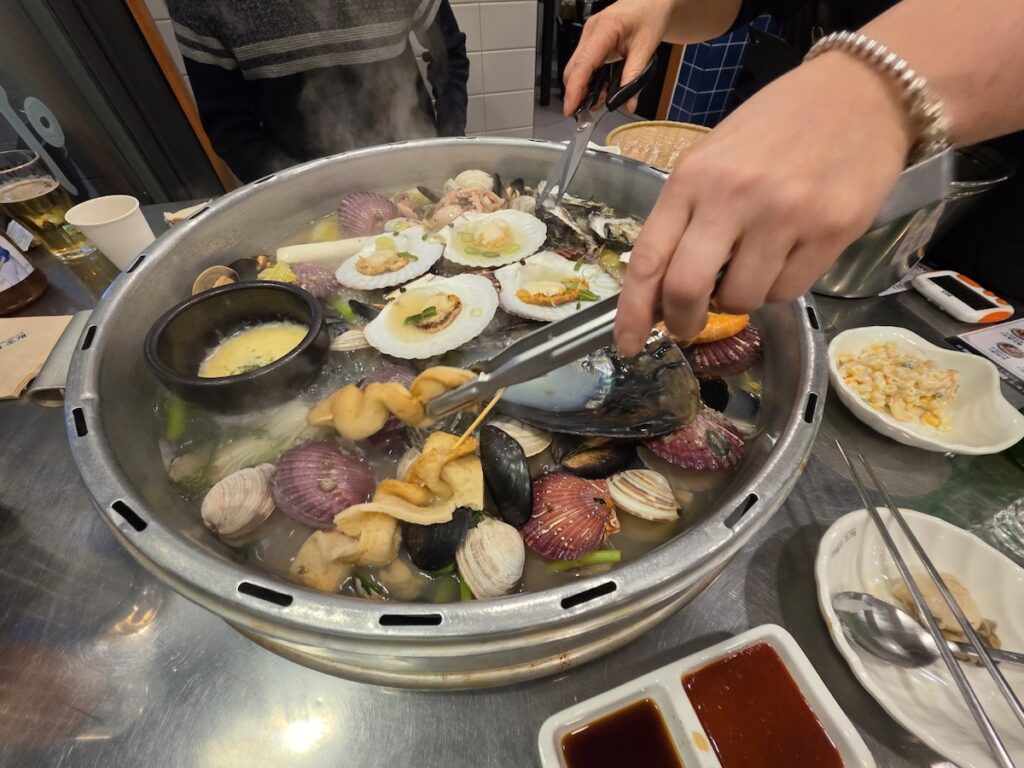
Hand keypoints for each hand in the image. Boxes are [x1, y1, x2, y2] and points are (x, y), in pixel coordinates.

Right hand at [563, 0, 673, 114]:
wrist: (652, 2)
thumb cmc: (650, 15)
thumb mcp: (646, 47)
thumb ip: (635, 76)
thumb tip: (628, 103)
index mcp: (604, 29)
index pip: (583, 63)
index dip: (574, 88)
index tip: (570, 108)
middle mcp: (591, 32)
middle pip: (573, 68)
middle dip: (576, 93)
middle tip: (586, 114)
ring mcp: (589, 36)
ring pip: (576, 68)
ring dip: (583, 88)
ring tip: (598, 103)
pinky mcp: (592, 42)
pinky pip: (584, 65)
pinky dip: (589, 80)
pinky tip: (600, 90)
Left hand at [614, 52, 914, 354]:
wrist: (861, 91)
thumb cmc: (776, 128)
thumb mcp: (713, 160)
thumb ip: (686, 218)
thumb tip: (664, 292)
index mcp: (691, 178)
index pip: (648, 259)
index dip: (632, 312)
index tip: (626, 345)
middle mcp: (731, 197)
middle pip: (686, 289)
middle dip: (683, 321)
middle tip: (688, 326)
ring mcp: (783, 215)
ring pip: (741, 299)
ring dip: (739, 298)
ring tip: (753, 264)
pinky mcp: (830, 230)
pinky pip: (787, 291)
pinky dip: (780, 286)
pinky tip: (789, 252)